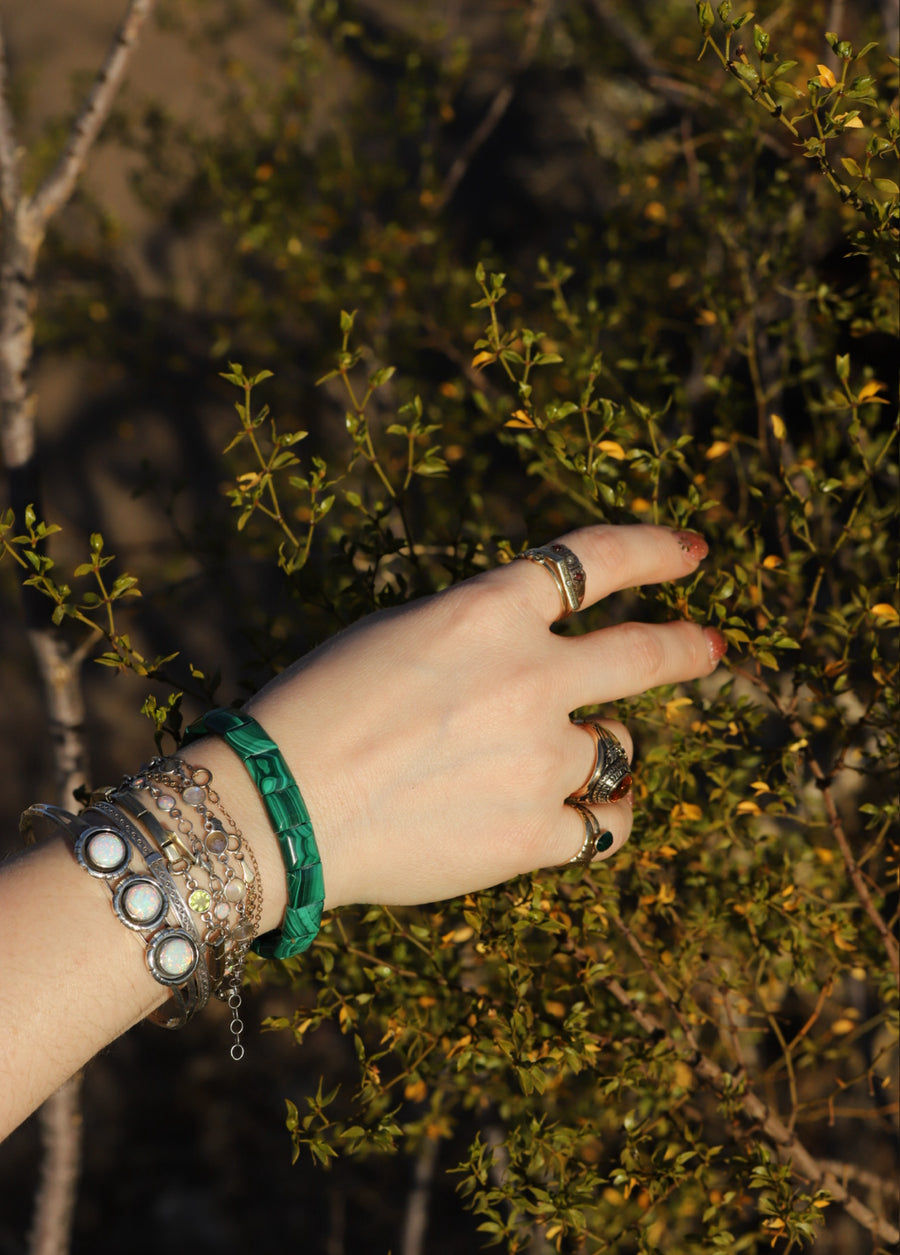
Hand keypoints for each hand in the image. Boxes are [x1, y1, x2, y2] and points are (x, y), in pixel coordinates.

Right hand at [245, 523, 722, 908]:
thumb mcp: (395, 636)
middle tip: (710, 647)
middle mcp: (529, 677)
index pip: (597, 560)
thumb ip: (478, 632)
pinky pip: (605, 826)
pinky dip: (604, 815)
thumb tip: (533, 649)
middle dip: (687, 647)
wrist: (276, 811)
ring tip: (586, 758)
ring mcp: (538, 760)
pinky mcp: (531, 836)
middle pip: (645, 655)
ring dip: (607, 746)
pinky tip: (594, 814)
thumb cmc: (315, 711)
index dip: (656, 551)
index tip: (692, 554)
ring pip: (618, 747)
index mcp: (488, 612)